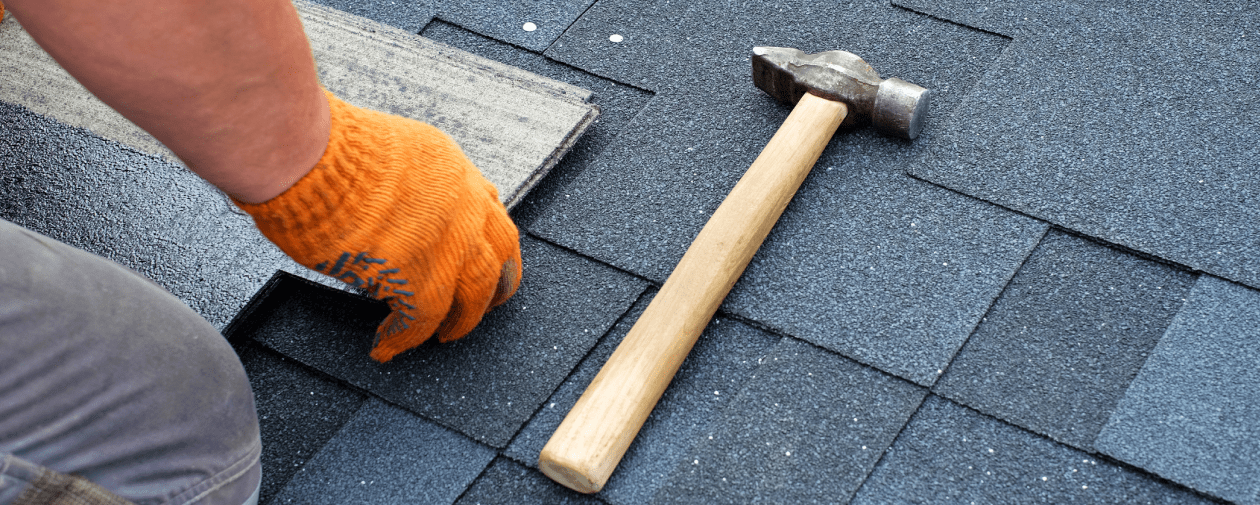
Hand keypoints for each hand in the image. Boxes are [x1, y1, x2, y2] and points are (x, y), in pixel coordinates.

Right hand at [238, 91, 520, 361]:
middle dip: (496, 285)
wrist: (307, 157)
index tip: (484, 256)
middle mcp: (463, 204)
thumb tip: (390, 208)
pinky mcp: (419, 279)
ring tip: (445, 336)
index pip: (489, 210)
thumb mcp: (386, 150)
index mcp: (452, 169)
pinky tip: (385, 346)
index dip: (487, 239)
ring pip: (474, 295)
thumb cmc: (323, 148)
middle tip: (488, 305)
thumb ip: (404, 182)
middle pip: (500, 255)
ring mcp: (448, 243)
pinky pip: (421, 322)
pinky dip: (402, 339)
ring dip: (461, 320)